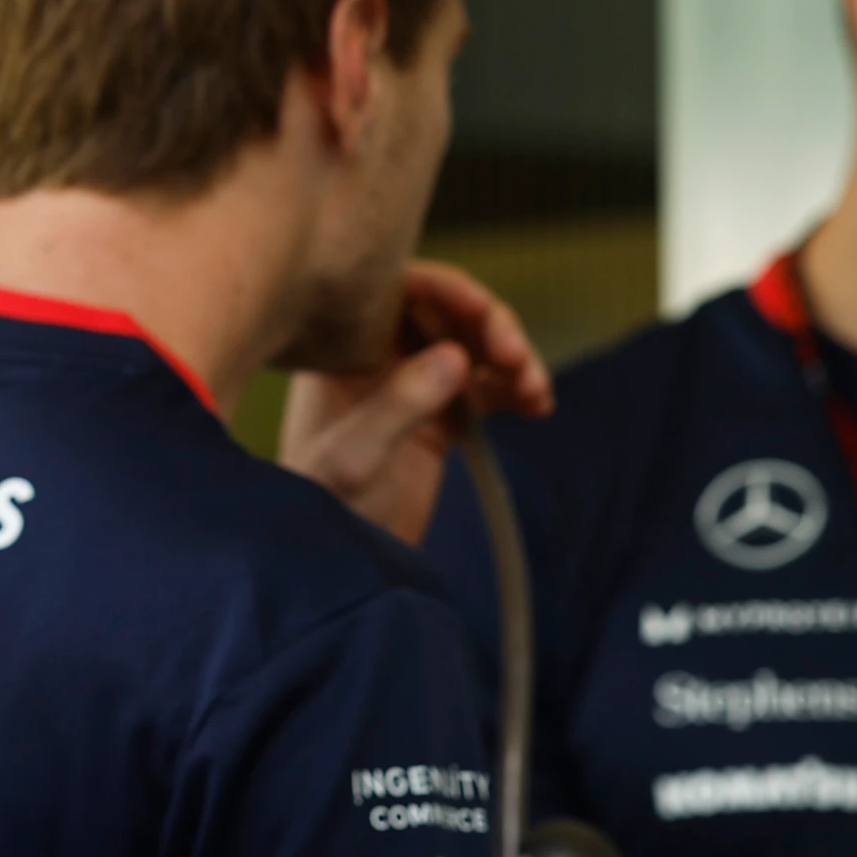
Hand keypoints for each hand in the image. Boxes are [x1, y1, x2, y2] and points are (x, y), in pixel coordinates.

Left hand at [280, 261, 552, 545]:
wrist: (330, 566)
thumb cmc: (317, 511)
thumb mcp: (352, 459)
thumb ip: (397, 405)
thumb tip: (455, 355)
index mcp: (340, 350)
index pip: (397, 290)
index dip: (448, 291)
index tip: (484, 313)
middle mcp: (375, 357)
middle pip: (444, 312)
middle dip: (490, 326)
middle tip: (517, 360)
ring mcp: (408, 385)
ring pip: (471, 346)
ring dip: (510, 358)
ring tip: (535, 391)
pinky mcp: (437, 419)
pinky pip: (484, 387)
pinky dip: (514, 389)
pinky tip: (538, 406)